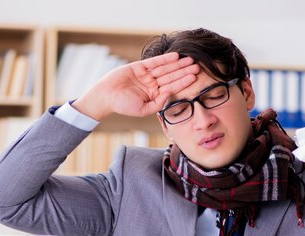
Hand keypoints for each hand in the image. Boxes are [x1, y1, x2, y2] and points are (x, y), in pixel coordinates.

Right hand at [72, 52, 199, 120]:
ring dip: (177, 64)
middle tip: (197, 66)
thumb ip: (157, 104)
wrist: (106, 97)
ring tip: (190, 60)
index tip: (195, 78)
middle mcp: (152, 84)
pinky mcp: (139, 67)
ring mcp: (146, 75)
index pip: (172, 87)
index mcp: (155, 95)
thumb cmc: (123, 105)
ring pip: (165, 68)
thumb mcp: (143, 109)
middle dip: (184, 71)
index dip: (183, 82)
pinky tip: (175, 56)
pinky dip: (164, 59)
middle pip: (172, 76)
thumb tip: (169, 96)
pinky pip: (154, 62)